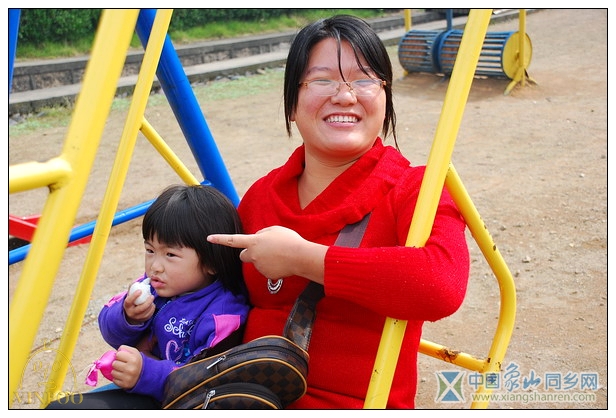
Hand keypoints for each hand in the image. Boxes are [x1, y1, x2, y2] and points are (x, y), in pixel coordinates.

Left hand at [111, 346, 142, 388]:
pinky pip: (114, 380)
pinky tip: (122, 376)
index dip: (119, 355)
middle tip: (122, 364)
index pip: (118, 354)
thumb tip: (116, 351)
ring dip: (116, 371)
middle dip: (117, 363)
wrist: (144, 375)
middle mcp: (131, 369)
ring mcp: (127, 378)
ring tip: (122, 370)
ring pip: (113, 372)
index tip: (123, 358)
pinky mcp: (125, 384)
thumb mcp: (134, 352)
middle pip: (114, 363)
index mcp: (134, 359)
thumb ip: (125, 348)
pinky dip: (116, 378)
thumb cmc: (136, 362)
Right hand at [123, 290, 154, 324]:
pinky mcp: (144, 319)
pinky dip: (152, 308)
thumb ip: (132, 288)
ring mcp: (138, 317)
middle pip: (140, 309)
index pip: (129, 301)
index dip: (134, 296)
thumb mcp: (130, 296)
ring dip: (151, 304)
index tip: (140, 290)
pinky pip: (150, 314)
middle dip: (147, 302)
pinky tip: (152, 304)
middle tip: (152, 296)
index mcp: (127, 306)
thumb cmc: (132, 301)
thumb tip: (136, 282)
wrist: (132, 314)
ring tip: (151, 299)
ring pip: (146, 311)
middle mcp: (131, 313)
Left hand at [208, 226, 326, 283]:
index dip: (220, 239)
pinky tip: (281, 263)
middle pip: (243, 255)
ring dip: (264, 258)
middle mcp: (253, 255)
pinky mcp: (267, 275)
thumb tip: (257, 239)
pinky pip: (267, 270)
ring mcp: (259, 266)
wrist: (299, 257)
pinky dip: (272, 267)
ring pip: (258, 262)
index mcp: (253, 242)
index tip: (208, 238)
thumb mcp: (274, 230)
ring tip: (279, 254)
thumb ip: (261, 233)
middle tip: (262, 249)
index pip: (232, 240)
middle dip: (249, 253)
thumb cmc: (288, 240)